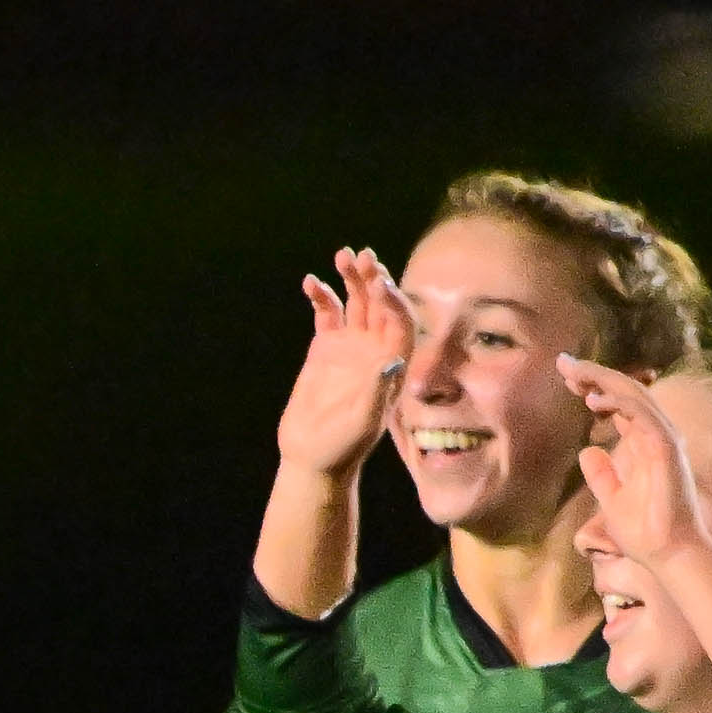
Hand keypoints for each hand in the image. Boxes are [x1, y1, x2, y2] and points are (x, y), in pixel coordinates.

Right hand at [273, 248, 413, 479]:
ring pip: (356, 301)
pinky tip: (311, 282)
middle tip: (363, 257)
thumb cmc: (342, 446)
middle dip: (373, 278)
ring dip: (351, 277)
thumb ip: (377, 392)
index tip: (378, 284)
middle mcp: (376, 348)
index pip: (400, 322)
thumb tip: (391, 361)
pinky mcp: (325, 347)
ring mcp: (351, 345)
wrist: (313, 458)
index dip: (392, 301)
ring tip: (342, 255)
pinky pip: (327, 313)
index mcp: (393, 363)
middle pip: (380, 304)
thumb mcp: (363, 424)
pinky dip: (321, 295)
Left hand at [559, 356, 706, 572]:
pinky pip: (644, 416)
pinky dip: (620, 403)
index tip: (567, 378)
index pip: (618, 404)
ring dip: (604, 380)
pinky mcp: (667, 450)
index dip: (594, 387)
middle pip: (625, 392)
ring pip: (635, 396)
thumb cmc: (645, 532)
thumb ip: (602, 474)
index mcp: (644, 443)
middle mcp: (656, 435)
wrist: (666, 554)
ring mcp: (664, 440)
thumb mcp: (612, 499)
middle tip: (563, 362)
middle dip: (594, 374)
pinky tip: (594, 399)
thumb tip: (588, 451)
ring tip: (573, 373)